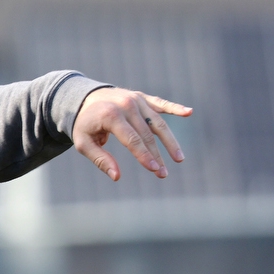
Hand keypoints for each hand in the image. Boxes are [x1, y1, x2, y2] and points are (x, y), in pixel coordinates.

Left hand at [72, 87, 192, 180]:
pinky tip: (189, 112)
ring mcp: (136, 100)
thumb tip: (117, 176)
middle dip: (157, 155)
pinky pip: (161, 104)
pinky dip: (175, 108)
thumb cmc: (85, 124)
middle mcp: (126, 105)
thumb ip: (100, 159)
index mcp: (111, 115)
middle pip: (147, 134)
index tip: (154, 170)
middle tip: (163, 174)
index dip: (144, 156)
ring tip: (179, 158)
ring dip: (170, 141)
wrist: (84, 98)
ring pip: (158, 122)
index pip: (132, 139)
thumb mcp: (84, 143)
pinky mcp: (142, 98)